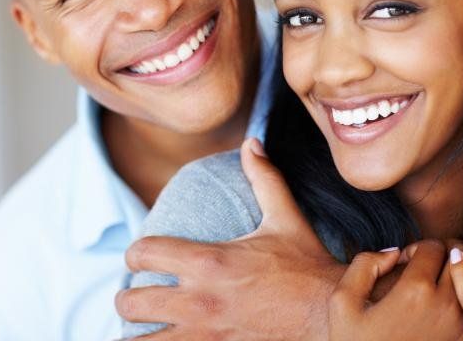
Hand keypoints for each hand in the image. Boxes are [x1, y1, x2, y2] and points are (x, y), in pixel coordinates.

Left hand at [115, 139, 343, 339]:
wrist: (334, 318)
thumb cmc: (307, 268)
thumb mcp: (285, 219)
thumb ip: (264, 179)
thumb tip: (251, 142)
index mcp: (208, 262)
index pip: (143, 253)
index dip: (135, 254)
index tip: (142, 258)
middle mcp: (199, 300)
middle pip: (130, 302)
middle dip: (128, 297)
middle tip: (136, 295)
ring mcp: (204, 335)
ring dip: (136, 332)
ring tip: (142, 327)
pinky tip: (163, 340)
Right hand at [329, 240, 462, 340]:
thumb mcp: (342, 301)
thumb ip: (364, 265)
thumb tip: (394, 252)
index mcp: (414, 291)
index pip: (433, 246)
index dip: (417, 247)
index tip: (407, 262)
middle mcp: (445, 306)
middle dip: (447, 252)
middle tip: (431, 264)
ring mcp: (462, 327)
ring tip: (448, 279)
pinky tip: (454, 304)